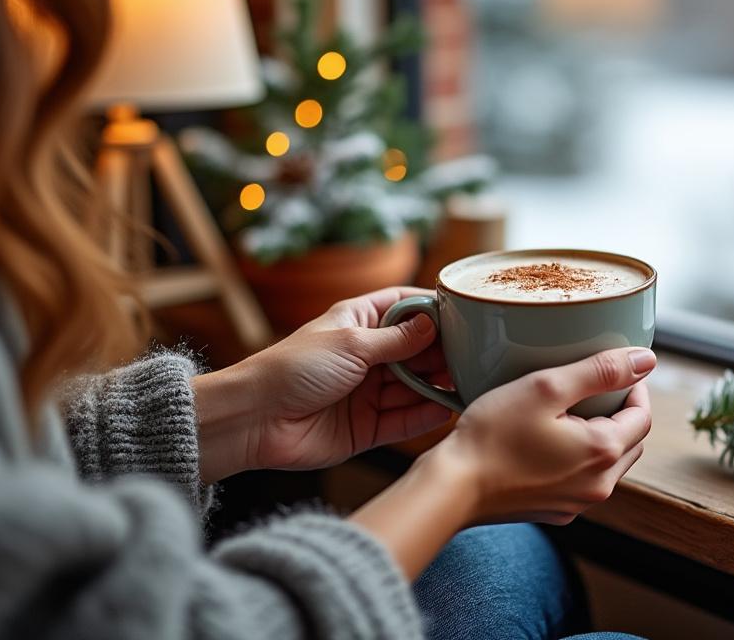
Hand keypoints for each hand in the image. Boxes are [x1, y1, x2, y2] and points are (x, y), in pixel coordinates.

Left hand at [193, 288, 454, 482]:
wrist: (255, 420)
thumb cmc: (294, 368)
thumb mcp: (351, 343)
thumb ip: (398, 339)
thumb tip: (436, 325)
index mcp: (358, 321)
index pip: (405, 307)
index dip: (434, 309)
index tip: (467, 313)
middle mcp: (367, 355)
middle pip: (417, 350)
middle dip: (444, 352)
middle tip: (478, 354)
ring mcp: (369, 391)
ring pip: (415, 386)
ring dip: (440, 385)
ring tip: (472, 382)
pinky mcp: (367, 426)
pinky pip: (404, 419)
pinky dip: (426, 415)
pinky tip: (448, 410)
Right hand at [432, 346, 655, 524]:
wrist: (452, 487)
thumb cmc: (493, 435)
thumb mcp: (547, 387)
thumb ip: (600, 371)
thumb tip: (646, 360)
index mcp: (604, 452)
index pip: (643, 416)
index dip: (634, 388)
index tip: (613, 369)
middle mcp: (598, 485)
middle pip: (631, 441)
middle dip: (621, 412)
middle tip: (592, 388)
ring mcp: (576, 503)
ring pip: (609, 463)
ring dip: (601, 436)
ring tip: (569, 412)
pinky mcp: (555, 511)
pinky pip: (582, 480)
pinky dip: (578, 459)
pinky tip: (548, 442)